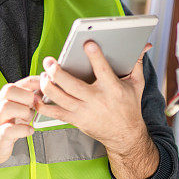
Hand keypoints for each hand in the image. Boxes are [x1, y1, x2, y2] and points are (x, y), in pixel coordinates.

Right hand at [0, 75, 39, 164]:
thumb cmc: (8, 123)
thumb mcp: (20, 106)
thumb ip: (32, 96)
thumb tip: (49, 87)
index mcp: (9, 94)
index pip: (25, 81)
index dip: (40, 85)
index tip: (48, 92)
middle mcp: (1, 103)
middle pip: (12, 90)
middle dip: (28, 99)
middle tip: (33, 108)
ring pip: (8, 107)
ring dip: (25, 113)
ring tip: (28, 119)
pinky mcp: (0, 134)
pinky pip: (10, 129)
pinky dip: (23, 130)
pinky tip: (29, 130)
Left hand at [36, 42, 151, 154]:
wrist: (125, 136)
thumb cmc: (130, 107)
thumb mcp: (136, 84)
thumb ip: (136, 63)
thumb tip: (143, 45)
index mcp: (113, 89)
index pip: (103, 70)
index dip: (95, 56)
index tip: (87, 43)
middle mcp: (97, 100)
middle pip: (72, 85)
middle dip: (58, 72)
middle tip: (50, 61)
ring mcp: (84, 112)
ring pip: (60, 98)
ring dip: (48, 86)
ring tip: (43, 75)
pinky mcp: (76, 120)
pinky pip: (55, 113)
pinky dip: (43, 105)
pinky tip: (36, 96)